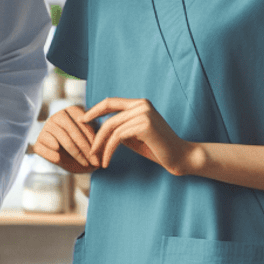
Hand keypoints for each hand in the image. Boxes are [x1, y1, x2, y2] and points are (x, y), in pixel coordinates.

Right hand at [34, 105, 99, 172]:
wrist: (70, 162)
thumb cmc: (85, 150)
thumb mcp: (94, 142)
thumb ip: (98, 138)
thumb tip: (102, 140)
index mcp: (70, 111)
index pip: (82, 121)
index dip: (92, 137)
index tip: (99, 150)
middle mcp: (56, 116)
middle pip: (72, 131)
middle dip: (85, 148)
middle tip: (95, 162)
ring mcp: (45, 128)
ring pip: (63, 140)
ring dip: (76, 154)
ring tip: (86, 163)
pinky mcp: (38, 142)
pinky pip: (50, 150)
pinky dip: (59, 157)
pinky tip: (66, 161)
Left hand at [84, 97, 198, 174]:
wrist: (181, 157)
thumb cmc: (157, 148)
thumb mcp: (133, 135)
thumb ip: (119, 128)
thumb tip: (97, 127)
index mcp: (140, 103)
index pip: (111, 102)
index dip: (94, 110)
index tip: (82, 120)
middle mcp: (141, 104)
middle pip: (109, 118)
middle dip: (96, 136)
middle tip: (90, 151)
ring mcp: (144, 113)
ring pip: (111, 129)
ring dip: (101, 146)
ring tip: (97, 159)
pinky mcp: (144, 125)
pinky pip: (118, 138)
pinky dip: (109, 151)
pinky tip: (106, 161)